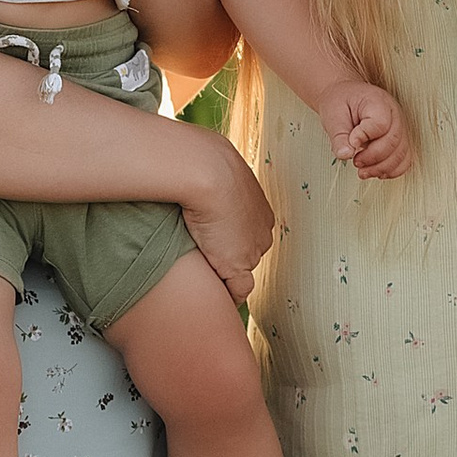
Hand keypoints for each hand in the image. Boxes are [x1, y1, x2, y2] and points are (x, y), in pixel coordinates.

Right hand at [175, 133, 276, 303]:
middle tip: (206, 256)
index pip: (248, 231)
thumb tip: (194, 167)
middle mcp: (261, 229)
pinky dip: (230, 295)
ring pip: (241, 268)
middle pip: (248, 251)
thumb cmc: (203, 162)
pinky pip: (239, 290)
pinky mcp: (238, 264)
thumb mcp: (214, 166)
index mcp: (259, 208)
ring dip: (225, 272)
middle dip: (230, 255)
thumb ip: (211, 175)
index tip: (215, 240)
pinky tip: (215, 295)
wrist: (206, 170)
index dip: (231, 239)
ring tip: (205, 271)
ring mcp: (252, 248)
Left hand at [324, 81, 409, 178]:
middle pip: (393, 141)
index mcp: (377, 101)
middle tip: (355, 161)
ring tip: (362, 171)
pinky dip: (391, 170)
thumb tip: (345, 155)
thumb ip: (339, 136)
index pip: (379, 123)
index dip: (364, 137)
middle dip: (373, 157)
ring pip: (400, 153)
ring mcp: (400, 127)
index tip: (351, 141)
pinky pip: (404, 159)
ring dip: (381, 168)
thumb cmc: (341, 102)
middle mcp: (394, 113)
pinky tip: (375, 172)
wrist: (346, 97)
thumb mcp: (333, 115)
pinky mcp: (400, 140)